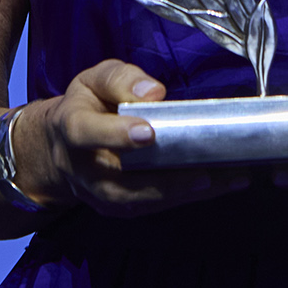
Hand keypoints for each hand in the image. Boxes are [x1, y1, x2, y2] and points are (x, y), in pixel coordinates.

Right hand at [20, 59, 247, 217]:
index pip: (89, 133)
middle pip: (120, 181)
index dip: (116, 134)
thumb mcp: (95, 79)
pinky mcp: (118, 208)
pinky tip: (221, 184)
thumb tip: (154, 93)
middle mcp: (84, 168)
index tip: (148, 132)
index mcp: (73, 128)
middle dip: (164, 180)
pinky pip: (154, 207)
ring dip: (185, 192)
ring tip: (225, 180)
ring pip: (141, 201)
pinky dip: (188, 197)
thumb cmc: (87, 105)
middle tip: (204, 172)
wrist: (61, 147)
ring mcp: (100, 194)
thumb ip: (121, 79)